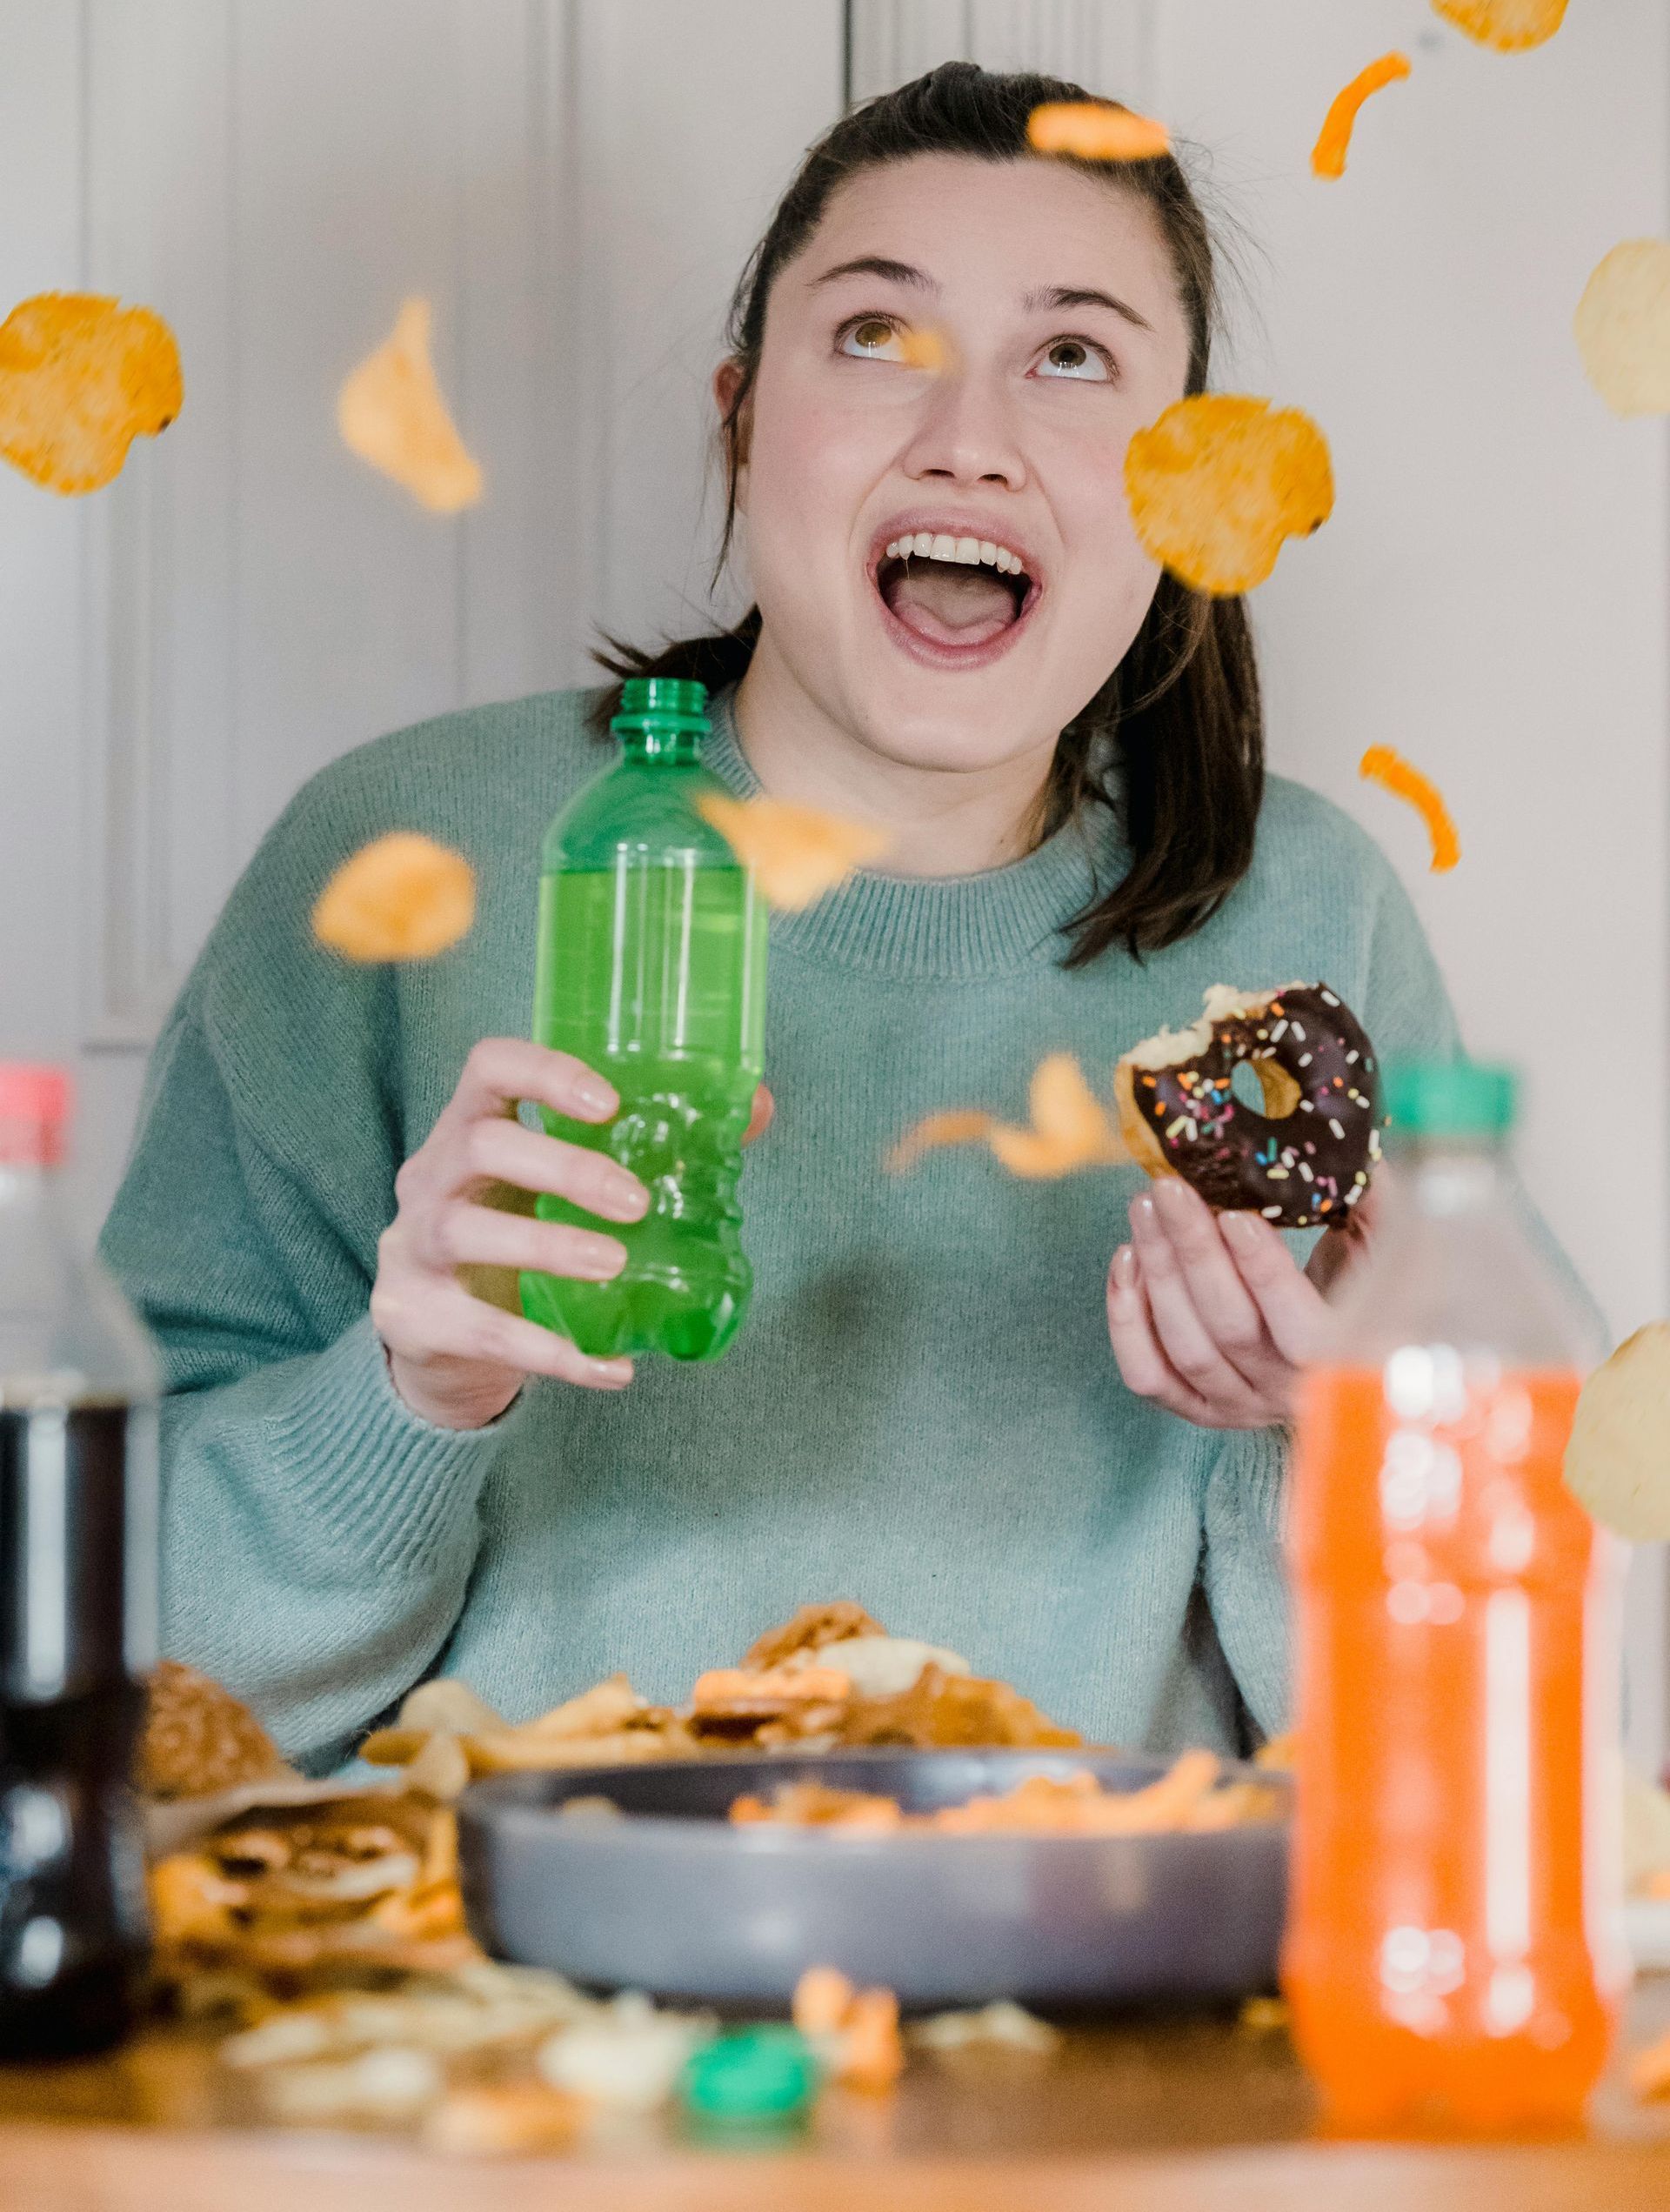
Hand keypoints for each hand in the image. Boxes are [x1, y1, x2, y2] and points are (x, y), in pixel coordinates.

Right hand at [372, 1038, 772, 1428]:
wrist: (440, 1339)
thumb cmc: (518, 1236)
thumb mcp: (564, 1189)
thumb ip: (651, 1148)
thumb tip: (754, 1109)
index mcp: (471, 1128)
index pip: (489, 1068)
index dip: (546, 1073)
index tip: (610, 1103)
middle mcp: (431, 1177)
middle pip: (480, 1145)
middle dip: (563, 1168)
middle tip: (635, 1203)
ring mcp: (412, 1248)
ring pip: (462, 1231)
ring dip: (547, 1245)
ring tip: (617, 1266)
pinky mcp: (413, 1318)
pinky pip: (481, 1331)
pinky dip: (551, 1350)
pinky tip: (611, 1368)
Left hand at [1105, 1176, 1368, 1429]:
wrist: (1346, 1354)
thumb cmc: (1364, 1286)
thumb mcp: (1383, 1247)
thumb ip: (1374, 1204)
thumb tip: (1353, 1153)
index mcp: (1345, 1359)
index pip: (1300, 1326)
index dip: (1263, 1270)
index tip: (1233, 1214)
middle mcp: (1289, 1393)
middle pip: (1229, 1327)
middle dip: (1193, 1252)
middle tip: (1168, 1190)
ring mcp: (1240, 1407)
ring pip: (1184, 1347)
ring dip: (1157, 1273)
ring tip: (1145, 1210)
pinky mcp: (1198, 1410)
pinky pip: (1148, 1374)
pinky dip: (1126, 1321)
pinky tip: (1127, 1262)